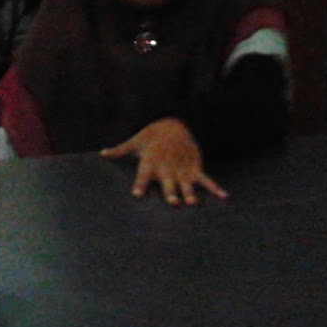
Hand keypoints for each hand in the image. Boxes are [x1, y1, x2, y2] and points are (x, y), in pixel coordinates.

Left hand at [101, 118, 226, 206]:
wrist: (177, 122)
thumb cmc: (152, 134)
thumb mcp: (135, 141)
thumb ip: (119, 151)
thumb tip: (102, 153)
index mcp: (151, 161)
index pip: (144, 174)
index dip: (140, 184)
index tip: (136, 194)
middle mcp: (167, 167)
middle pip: (168, 182)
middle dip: (170, 192)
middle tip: (172, 203)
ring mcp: (183, 168)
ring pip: (186, 183)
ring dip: (190, 193)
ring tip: (193, 203)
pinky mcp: (195, 167)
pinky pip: (206, 179)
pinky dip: (215, 188)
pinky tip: (224, 197)